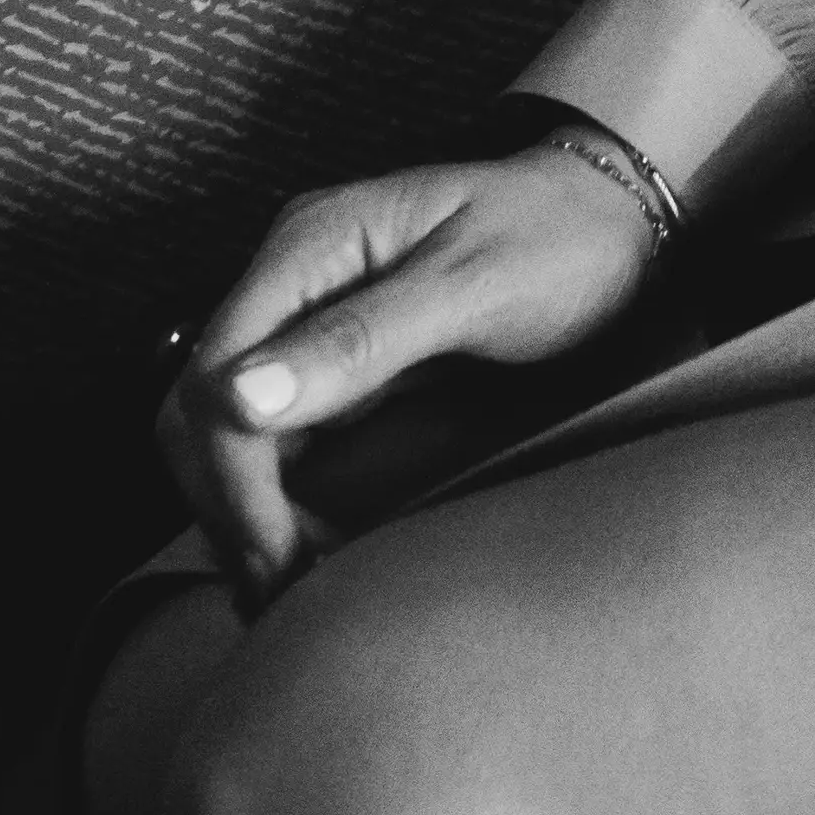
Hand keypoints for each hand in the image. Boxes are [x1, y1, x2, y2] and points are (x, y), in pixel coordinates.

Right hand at [161, 149, 664, 606]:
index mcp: (310, 243)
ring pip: (225, 432)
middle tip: (280, 592)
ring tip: (288, 592)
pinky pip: (272, 441)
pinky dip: (272, 503)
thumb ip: (360, 340)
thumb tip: (240, 400)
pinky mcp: (334, 366)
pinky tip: (302, 555)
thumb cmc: (556, 240)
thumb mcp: (473, 288)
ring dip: (241, 515)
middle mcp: (291, 279)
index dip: (231, 476)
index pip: (216, 373)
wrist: (613, 222)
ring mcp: (308, 323)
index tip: (278, 557)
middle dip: (227, 506)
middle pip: (200, 407)